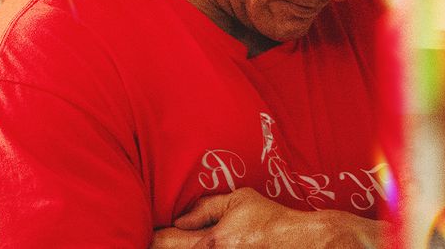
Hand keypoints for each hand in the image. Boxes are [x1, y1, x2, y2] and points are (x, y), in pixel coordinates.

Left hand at [150, 188, 383, 248]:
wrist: (300, 241)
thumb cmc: (270, 219)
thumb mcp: (239, 200)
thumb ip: (206, 208)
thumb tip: (179, 219)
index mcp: (210, 244)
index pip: (166, 244)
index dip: (152, 238)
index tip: (144, 233)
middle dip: (165, 244)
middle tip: (153, 237)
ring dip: (184, 247)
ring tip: (173, 240)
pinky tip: (199, 244)